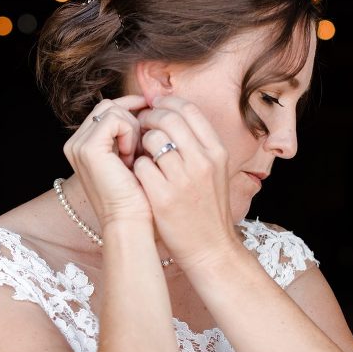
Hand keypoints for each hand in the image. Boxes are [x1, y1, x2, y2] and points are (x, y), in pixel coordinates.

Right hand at [63, 95, 154, 228]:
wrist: (128, 221)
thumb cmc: (134, 195)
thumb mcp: (131, 157)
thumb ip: (129, 133)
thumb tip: (146, 105)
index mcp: (81, 146)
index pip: (106, 110)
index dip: (130, 109)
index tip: (151, 115)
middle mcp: (75, 144)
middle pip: (108, 106)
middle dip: (131, 118)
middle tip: (142, 146)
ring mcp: (78, 145)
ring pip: (112, 109)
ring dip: (132, 129)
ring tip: (135, 156)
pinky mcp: (88, 148)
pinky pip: (115, 119)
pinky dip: (130, 134)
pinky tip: (132, 157)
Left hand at [134, 96, 238, 266]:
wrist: (211, 249)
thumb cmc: (208, 208)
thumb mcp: (215, 170)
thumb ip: (198, 143)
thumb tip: (172, 114)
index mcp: (216, 151)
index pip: (189, 109)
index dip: (167, 102)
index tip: (155, 106)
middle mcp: (203, 161)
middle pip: (168, 118)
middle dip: (148, 117)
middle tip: (140, 126)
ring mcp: (183, 179)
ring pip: (152, 139)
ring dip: (139, 142)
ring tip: (139, 152)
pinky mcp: (164, 197)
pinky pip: (141, 166)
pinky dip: (136, 167)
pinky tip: (138, 175)